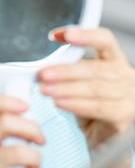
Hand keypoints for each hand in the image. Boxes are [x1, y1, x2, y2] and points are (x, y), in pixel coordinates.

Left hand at [38, 27, 134, 149]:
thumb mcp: (79, 80)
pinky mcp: (123, 116)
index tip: (60, 35)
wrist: (101, 134)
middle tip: (43, 74)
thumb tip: (41, 64)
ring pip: (94, 89)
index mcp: (114, 59)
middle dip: (65, 71)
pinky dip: (75, 104)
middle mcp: (125, 75)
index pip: (104, 40)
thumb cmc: (88, 101)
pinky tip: (59, 103)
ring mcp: (128, 96)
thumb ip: (68, 68)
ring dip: (66, 89)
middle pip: (95, 68)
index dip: (85, 34)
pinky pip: (97, 108)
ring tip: (45, 90)